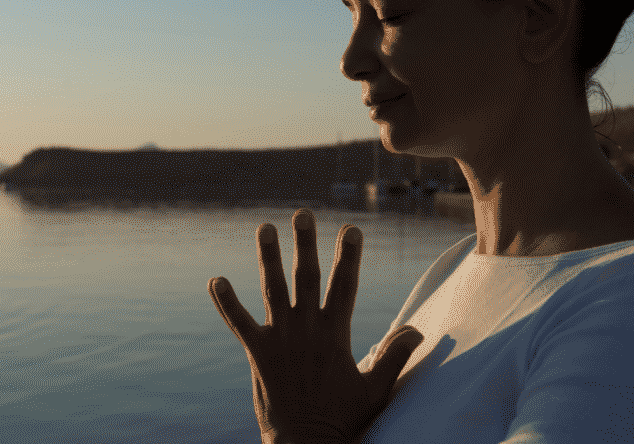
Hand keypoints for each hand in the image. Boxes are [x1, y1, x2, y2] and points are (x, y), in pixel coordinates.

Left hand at [208, 209, 423, 443]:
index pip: (345, 285)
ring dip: (269, 257)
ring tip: (264, 227)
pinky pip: (238, 322)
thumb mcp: (376, 388)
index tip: (352, 228)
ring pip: (273, 289)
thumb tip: (418, 328)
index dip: (349, 256)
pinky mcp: (257, 353)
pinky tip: (215, 280)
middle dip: (305, 244)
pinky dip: (226, 302)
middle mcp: (306, 329)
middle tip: (302, 214)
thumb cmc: (342, 419)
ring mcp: (280, 339)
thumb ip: (396, 355)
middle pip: (307, 277)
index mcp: (335, 334)